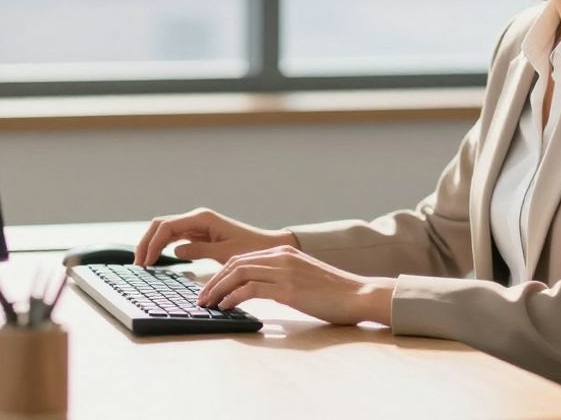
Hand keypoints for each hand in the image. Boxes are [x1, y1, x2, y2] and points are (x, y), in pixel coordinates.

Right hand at [134, 208, 296, 265]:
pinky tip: (156, 260)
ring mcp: (196, 225)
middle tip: (138, 265)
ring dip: (152, 245)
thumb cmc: (250, 248)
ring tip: (143, 265)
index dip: (153, 244)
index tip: (146, 263)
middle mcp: (196, 218)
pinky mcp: (198, 233)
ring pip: (164, 230)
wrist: (267, 245)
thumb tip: (175, 251)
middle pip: (160, 225)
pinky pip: (174, 237)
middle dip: (146, 242)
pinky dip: (162, 246)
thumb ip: (199, 250)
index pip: (167, 227)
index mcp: (202, 218)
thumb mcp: (226, 253)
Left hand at [195, 245, 395, 325]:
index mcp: (284, 252)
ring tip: (208, 304)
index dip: (222, 274)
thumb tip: (260, 290)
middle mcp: (281, 257)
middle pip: (235, 264)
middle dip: (214, 281)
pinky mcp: (288, 288)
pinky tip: (226, 307)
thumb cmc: (334, 292)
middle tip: (202, 299)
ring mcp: (284, 271)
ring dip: (218, 290)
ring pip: (239, 274)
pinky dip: (234, 297)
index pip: (242, 258)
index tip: (210, 289)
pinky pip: (251, 289)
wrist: (359, 295)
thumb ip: (282, 278)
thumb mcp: (304, 277)